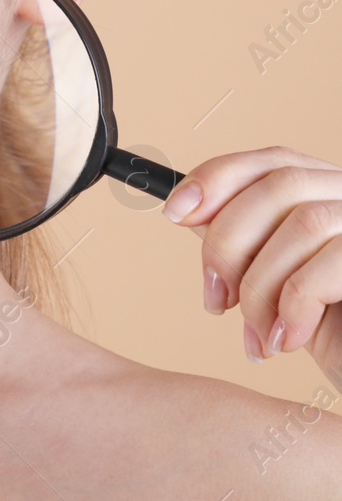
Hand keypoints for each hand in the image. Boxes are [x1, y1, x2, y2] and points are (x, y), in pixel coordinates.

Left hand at [163, 146, 341, 381]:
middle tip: (216, 301)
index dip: (218, 178)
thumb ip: (244, 240)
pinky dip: (292, 307)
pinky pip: (324, 269)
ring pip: (303, 224)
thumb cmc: (333, 335)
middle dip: (229, 243)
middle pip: (281, 186)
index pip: (275, 160)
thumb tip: (186, 209)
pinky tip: (286, 340)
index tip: (174, 213)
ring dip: (259, 287)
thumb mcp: (278, 281)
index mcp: (335, 196)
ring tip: (258, 335)